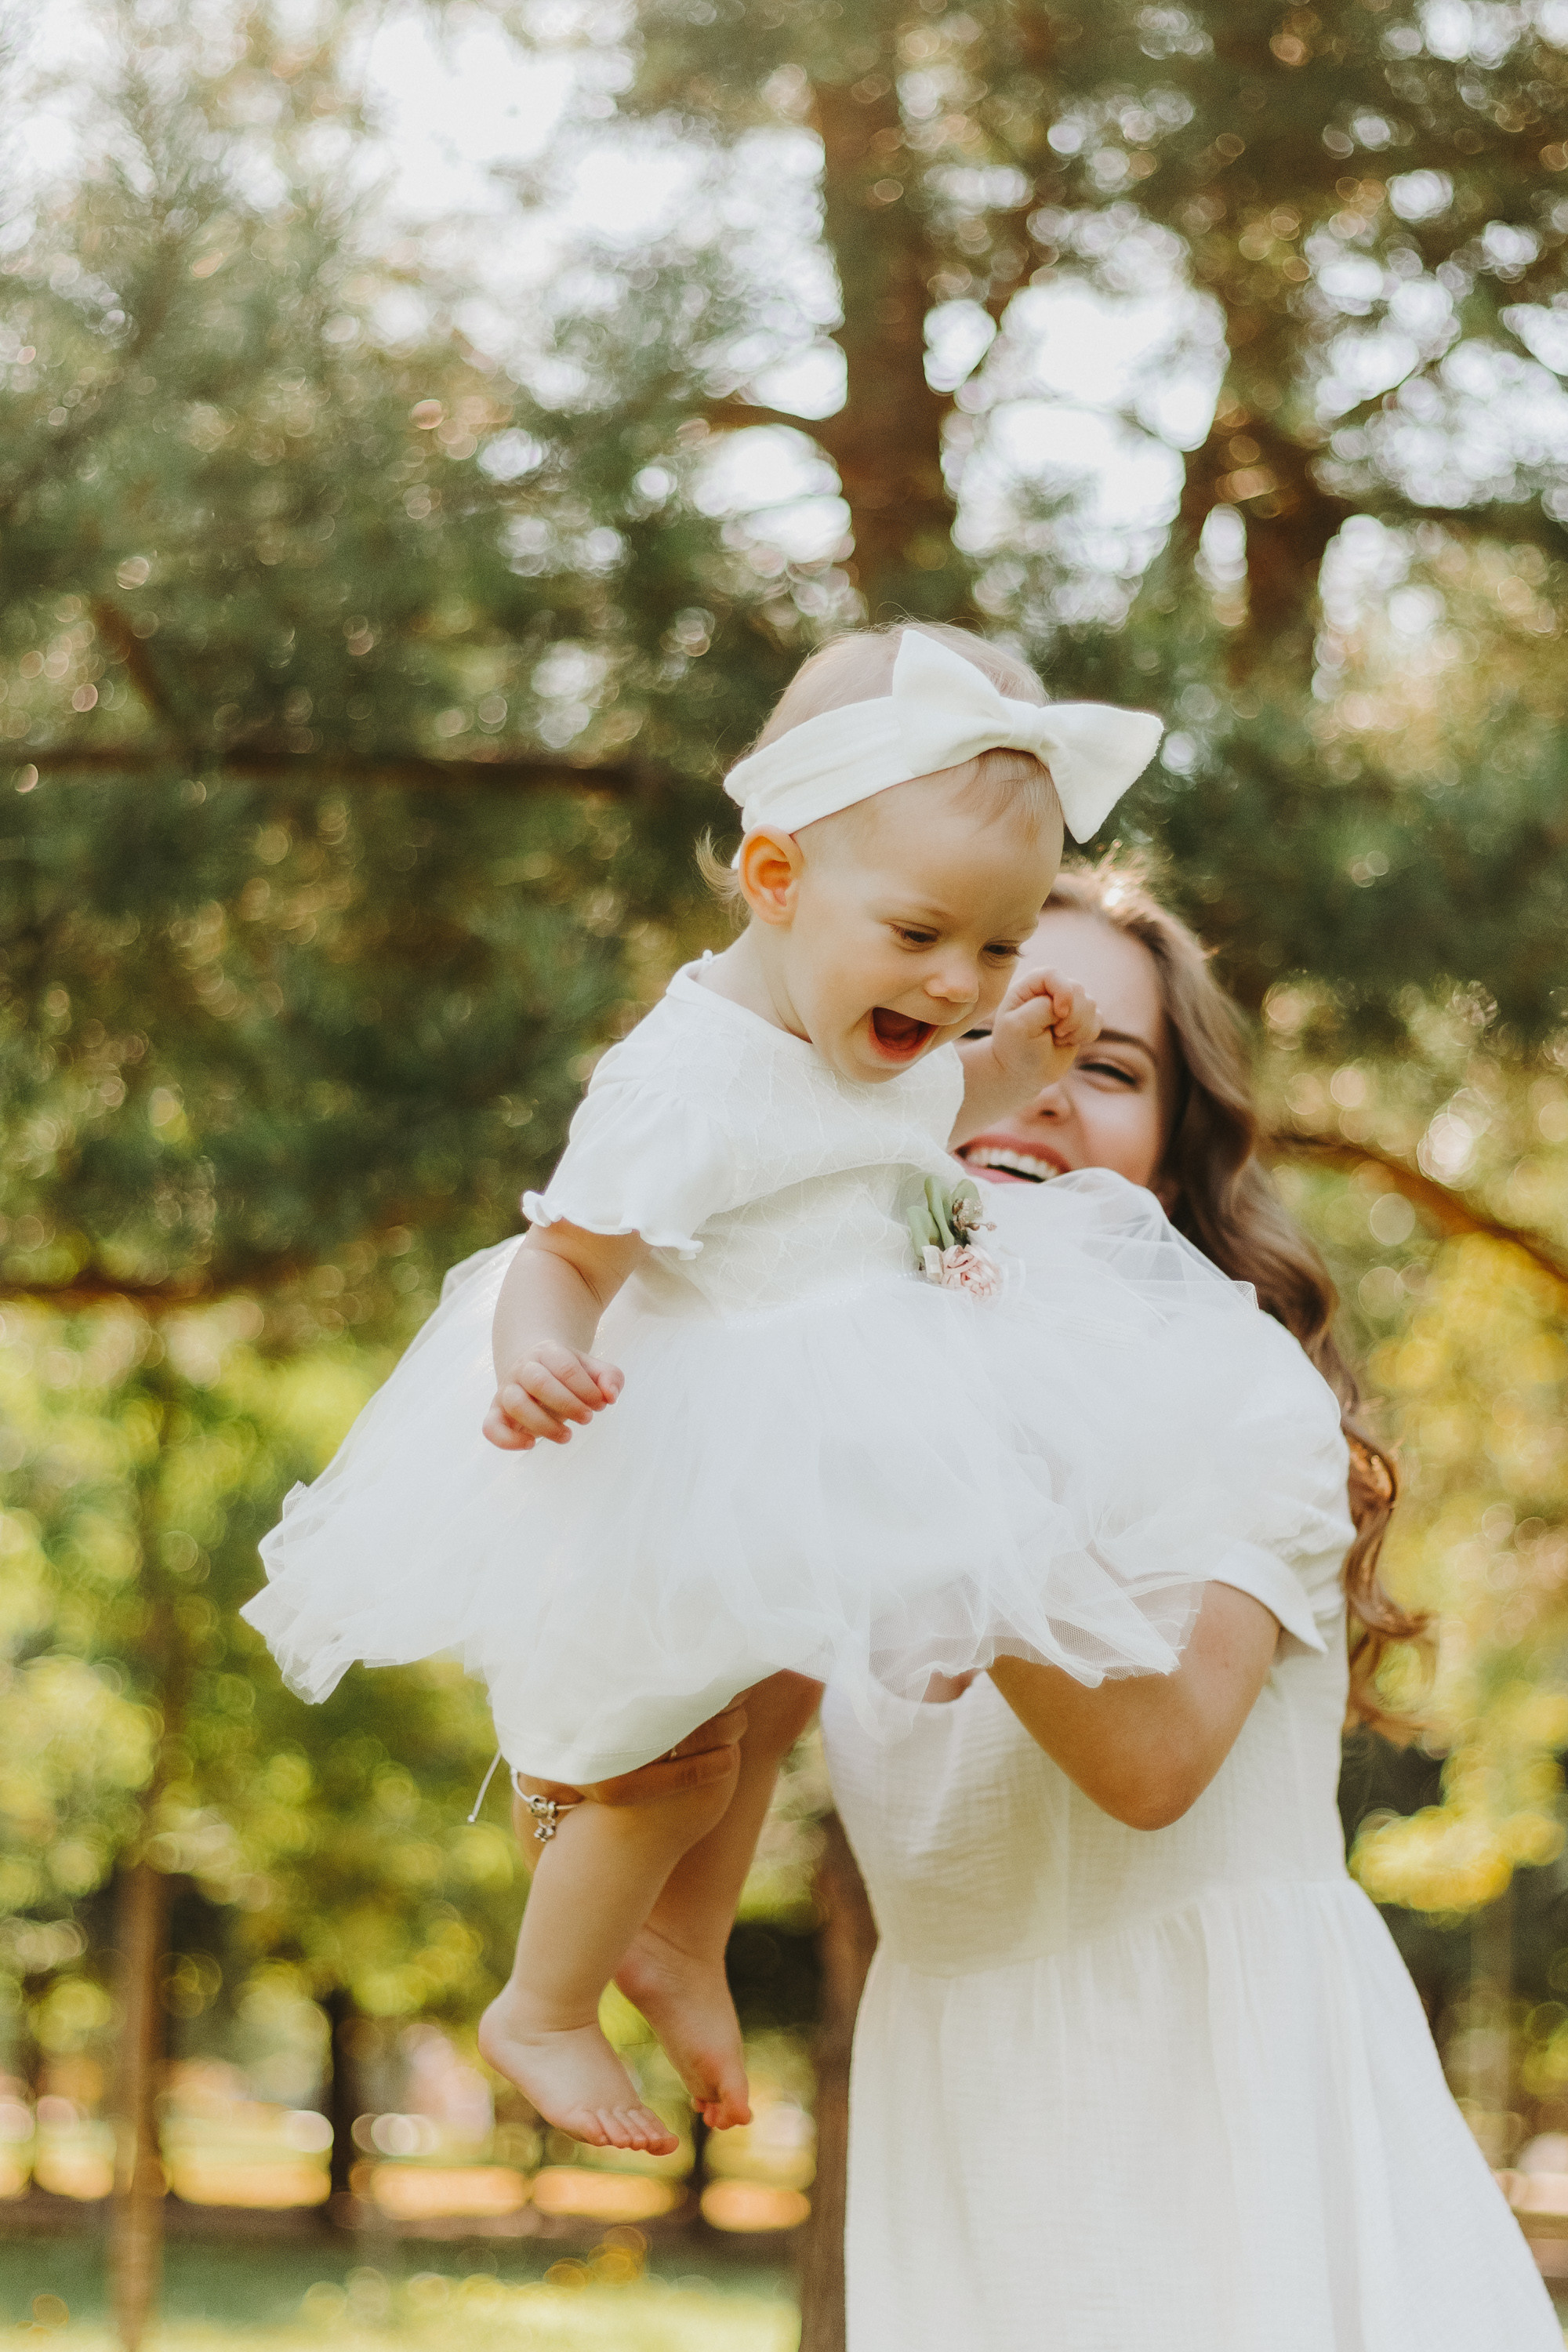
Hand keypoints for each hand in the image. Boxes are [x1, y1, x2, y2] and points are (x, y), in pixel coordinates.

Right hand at [483, 1342, 623, 1450]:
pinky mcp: (497, 1413)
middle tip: (587, 1419)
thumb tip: (611, 1396)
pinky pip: (490, 1427)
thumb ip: (610, 1377)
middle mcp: (523, 1369)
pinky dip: (507, 1440)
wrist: (534, 1369)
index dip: (587, 1389)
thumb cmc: (567, 1374)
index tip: (602, 1404)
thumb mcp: (591, 1369)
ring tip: (567, 1436)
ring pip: (516, 1403)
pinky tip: (532, 1444)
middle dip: (568, 1404)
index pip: (566, 1367)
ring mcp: (507, 1390)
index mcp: (548, 1353)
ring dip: (544, 1424)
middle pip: (539, 1382)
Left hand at [987, 966, 1099, 1094]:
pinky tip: (1069, 1042)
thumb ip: (1041, 1008)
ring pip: (1090, 1005)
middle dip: (1071, 1016)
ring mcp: (1068, 1005)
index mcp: (1030, 987)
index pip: (1053, 974)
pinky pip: (1098, 1019)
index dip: (1062, 992)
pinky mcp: (1081, 1021)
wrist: (1022, 1073)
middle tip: (1055, 1034)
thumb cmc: (1015, 1048)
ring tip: (1058, 1039)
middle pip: (1076, 989)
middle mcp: (1050, 992)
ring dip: (1078, 1028)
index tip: (1059, 1014)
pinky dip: (1087, 1034)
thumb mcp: (1018, 1026)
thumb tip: (1066, 1006)